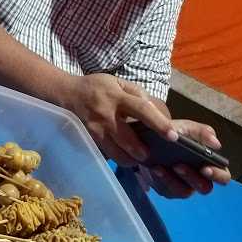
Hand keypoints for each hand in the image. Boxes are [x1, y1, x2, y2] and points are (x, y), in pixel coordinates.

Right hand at [58, 74, 178, 166]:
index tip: (173, 136)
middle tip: (150, 156)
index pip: (142, 110)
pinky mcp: (90, 138)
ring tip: (139, 159)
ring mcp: (96, 129)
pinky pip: (107, 153)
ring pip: (115, 151)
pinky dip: (119, 158)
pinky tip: (126, 158)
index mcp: (117, 97)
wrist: (68, 94)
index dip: (159, 123)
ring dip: (130, 159)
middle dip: (140, 150)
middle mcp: (106, 114)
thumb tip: (158, 112)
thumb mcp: (118, 82)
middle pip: (127, 138)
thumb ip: (138, 95)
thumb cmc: (98, 87)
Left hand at [138, 119, 231, 198]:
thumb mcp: (188, 128)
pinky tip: (155, 168)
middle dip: (192, 178)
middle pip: (205, 188)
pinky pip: (166, 190)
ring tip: (161, 167)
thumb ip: (203, 132)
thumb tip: (216, 144)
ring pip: (184, 192)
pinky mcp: (167, 190)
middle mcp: (199, 179)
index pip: (223, 176)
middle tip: (179, 166)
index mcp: (210, 164)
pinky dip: (160, 179)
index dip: (217, 175)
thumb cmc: (174, 135)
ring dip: (172, 180)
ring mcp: (183, 186)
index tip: (205, 168)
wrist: (150, 140)